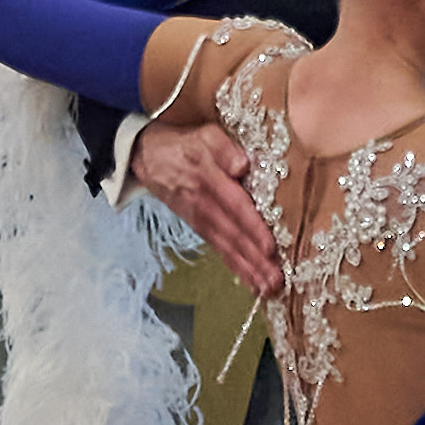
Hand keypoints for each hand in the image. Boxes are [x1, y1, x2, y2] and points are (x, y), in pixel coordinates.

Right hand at [129, 123, 279, 296]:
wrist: (148, 156)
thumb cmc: (185, 144)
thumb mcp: (205, 134)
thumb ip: (224, 148)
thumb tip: (242, 165)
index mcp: (211, 181)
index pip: (237, 208)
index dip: (253, 229)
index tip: (270, 248)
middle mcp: (206, 206)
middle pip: (235, 236)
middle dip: (256, 261)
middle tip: (276, 282)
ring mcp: (202, 220)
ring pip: (228, 248)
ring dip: (249, 270)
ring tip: (268, 290)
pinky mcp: (199, 227)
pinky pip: (220, 250)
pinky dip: (236, 268)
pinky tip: (252, 284)